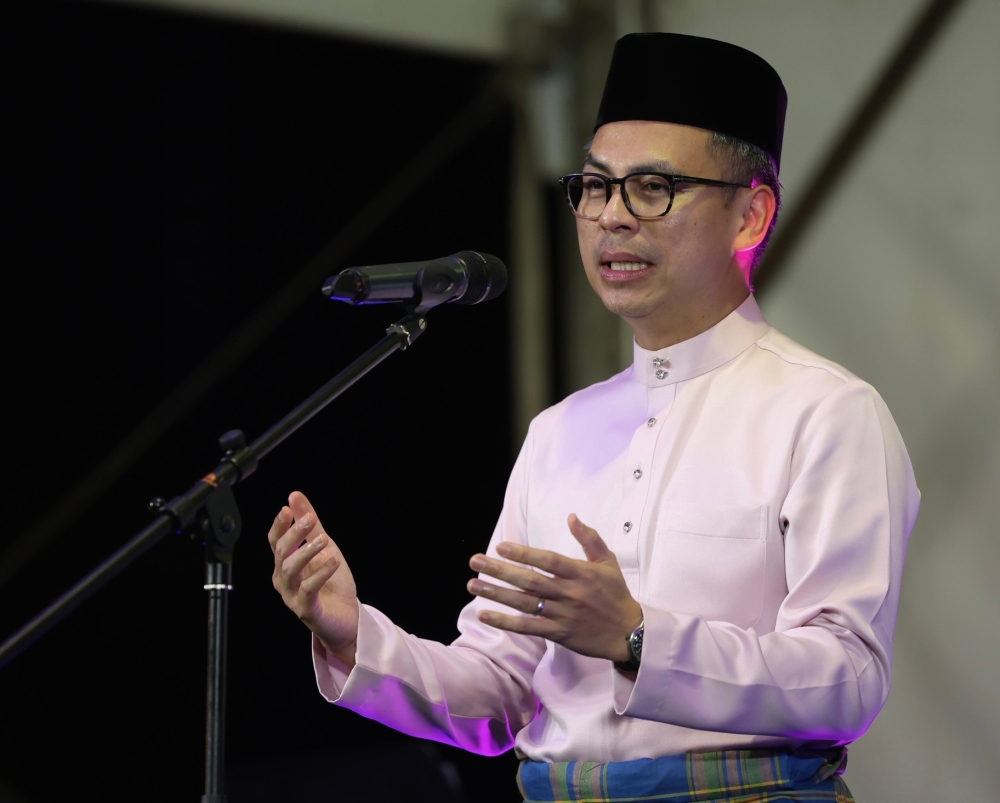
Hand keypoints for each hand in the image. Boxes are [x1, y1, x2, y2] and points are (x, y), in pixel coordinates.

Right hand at [268, 491, 359, 667]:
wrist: (347, 617)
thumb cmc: (332, 582)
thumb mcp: (324, 547)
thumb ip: (310, 524)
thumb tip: (294, 496)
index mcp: (285, 563)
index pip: (275, 541)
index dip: (279, 525)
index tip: (287, 509)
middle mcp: (284, 579)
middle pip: (281, 553)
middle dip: (294, 534)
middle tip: (311, 519)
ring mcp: (292, 596)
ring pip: (290, 571)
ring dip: (306, 552)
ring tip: (324, 539)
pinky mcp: (306, 609)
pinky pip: (308, 590)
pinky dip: (320, 573)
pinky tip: (333, 561)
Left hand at [467, 514, 642, 662]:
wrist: (629, 633)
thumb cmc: (616, 594)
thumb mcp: (608, 562)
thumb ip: (590, 538)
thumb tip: (572, 516)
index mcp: (580, 574)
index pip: (548, 561)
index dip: (524, 554)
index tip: (501, 546)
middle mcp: (569, 593)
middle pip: (530, 581)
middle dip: (500, 570)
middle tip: (475, 561)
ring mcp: (562, 615)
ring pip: (524, 604)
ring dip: (497, 594)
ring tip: (473, 585)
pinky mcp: (558, 634)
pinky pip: (528, 627)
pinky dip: (506, 622)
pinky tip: (485, 614)